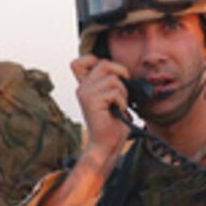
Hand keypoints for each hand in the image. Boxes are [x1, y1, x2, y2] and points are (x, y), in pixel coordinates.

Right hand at [70, 54, 130, 168]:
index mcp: (85, 86)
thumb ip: (112, 83)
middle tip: (123, 90)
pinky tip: (117, 112)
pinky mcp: (92, 102)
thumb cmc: (113, 124)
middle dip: (120, 73)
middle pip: (104, 63)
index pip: (80, 61)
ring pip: (113, 79)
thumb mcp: (112, 98)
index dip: (98, 61)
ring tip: (119, 106)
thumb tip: (124, 71)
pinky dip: (122, 102)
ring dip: (123, 93)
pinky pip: (115, 92)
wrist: (107, 144)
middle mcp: (82, 88)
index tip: (112, 75)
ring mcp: (86, 94)